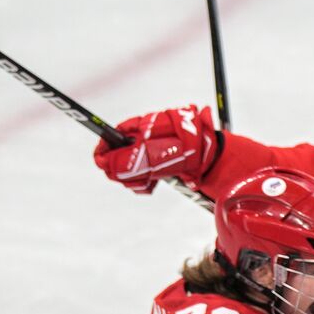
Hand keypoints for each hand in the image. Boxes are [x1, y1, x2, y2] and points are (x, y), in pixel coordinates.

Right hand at [93, 105, 218, 193]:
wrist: (211, 157)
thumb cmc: (184, 147)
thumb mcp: (152, 153)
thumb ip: (125, 158)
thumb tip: (103, 162)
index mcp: (139, 128)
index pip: (111, 136)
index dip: (104, 149)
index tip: (102, 162)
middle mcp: (141, 140)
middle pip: (116, 157)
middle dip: (122, 170)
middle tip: (136, 175)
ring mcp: (149, 154)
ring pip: (128, 170)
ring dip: (134, 179)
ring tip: (149, 180)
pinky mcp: (157, 167)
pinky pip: (141, 178)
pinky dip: (144, 184)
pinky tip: (152, 185)